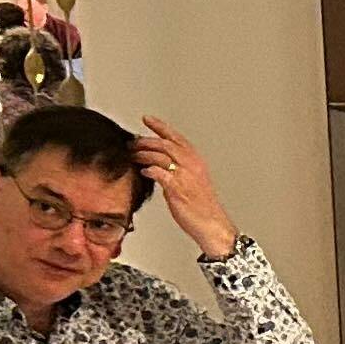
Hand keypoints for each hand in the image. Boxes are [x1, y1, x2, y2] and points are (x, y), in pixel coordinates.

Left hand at [128, 115, 236, 256]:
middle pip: (165, 144)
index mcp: (197, 161)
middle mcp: (192, 165)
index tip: (148, 119)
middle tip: (133, 142)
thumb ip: (177, 169)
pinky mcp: (177, 188)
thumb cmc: (202, 206)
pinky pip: (159, 173)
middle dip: (146, 141)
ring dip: (143, 154)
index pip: (176, 138)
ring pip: (160, 156)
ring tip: (133, 156)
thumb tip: (157, 164)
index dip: (161, 127)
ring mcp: (185, 176)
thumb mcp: (193, 181)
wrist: (212, 224)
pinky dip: (149, 170)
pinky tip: (143, 171)